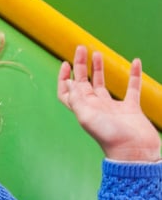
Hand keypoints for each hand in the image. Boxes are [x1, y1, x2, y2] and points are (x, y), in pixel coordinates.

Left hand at [58, 45, 160, 162]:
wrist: (134, 152)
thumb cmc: (110, 137)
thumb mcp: (87, 117)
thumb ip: (77, 100)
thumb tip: (70, 83)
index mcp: (82, 109)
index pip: (67, 91)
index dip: (63, 78)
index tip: (65, 63)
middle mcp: (95, 107)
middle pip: (84, 83)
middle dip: (80, 66)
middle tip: (81, 48)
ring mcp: (113, 108)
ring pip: (104, 84)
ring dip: (99, 69)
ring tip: (97, 53)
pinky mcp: (131, 109)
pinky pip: (132, 88)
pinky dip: (133, 75)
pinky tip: (135, 62)